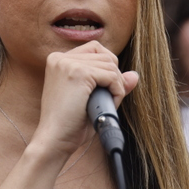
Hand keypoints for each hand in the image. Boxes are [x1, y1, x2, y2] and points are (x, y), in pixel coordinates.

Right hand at [31, 41, 138, 156]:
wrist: (54, 140)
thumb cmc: (70, 124)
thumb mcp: (91, 98)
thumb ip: (111, 83)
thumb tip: (134, 75)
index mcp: (58, 59)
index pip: (95, 48)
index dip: (107, 68)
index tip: (105, 88)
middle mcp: (60, 57)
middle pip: (105, 56)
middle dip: (114, 78)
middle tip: (107, 100)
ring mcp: (68, 63)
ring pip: (111, 66)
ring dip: (117, 86)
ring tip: (106, 105)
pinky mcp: (79, 73)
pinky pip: (112, 77)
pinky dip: (117, 92)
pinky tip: (108, 105)